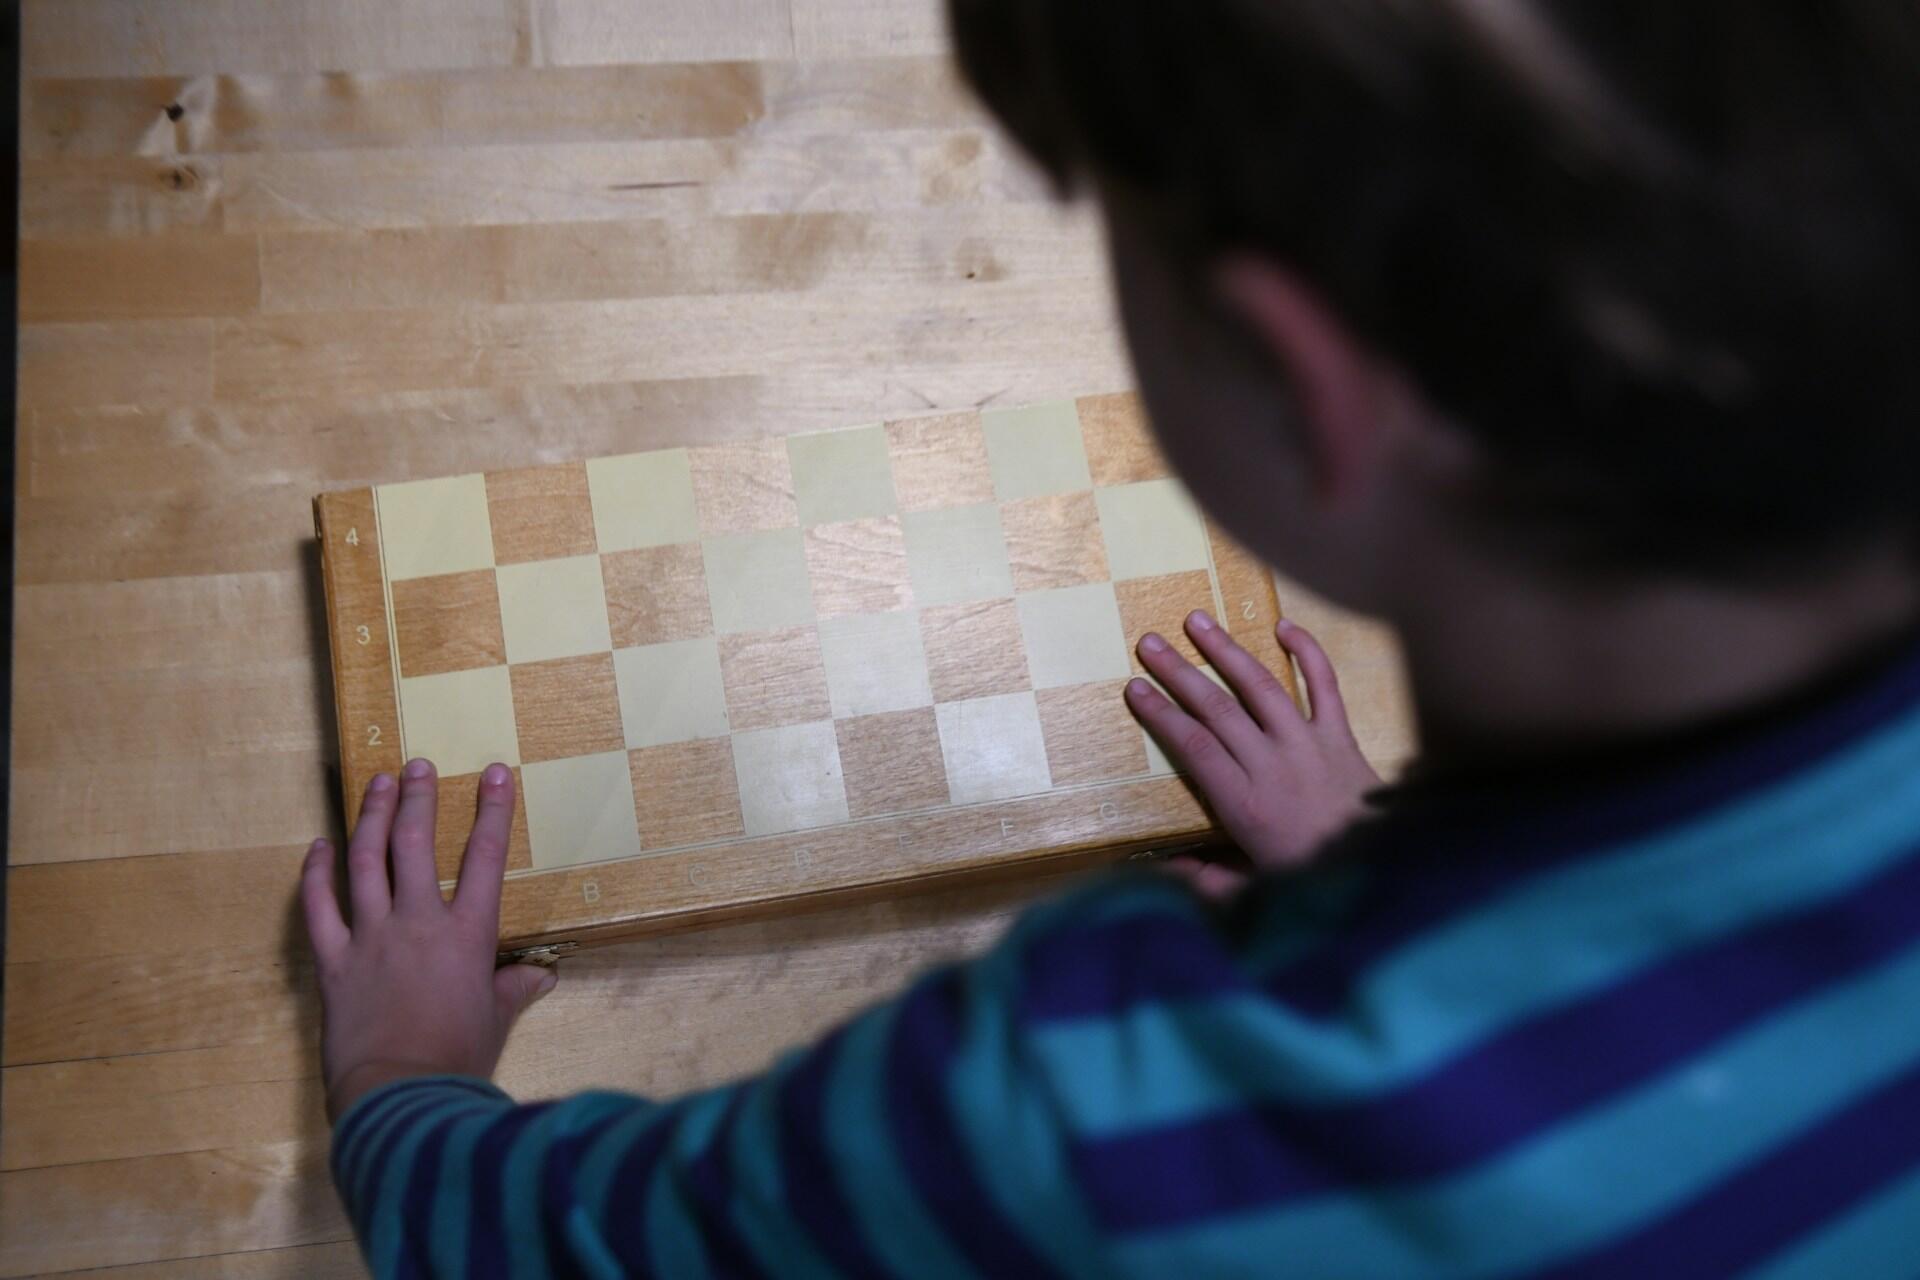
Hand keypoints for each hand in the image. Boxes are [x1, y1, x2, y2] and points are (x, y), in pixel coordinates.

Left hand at [302, 759, 554, 1121]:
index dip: (492, 812)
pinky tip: (319, 847)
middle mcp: (418, 923)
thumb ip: (514, 990)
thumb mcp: (496, 1021)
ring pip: (366, 863)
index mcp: (467, 935)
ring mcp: (371, 938)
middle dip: (418, 800)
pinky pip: (319, 909)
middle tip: (417, 765)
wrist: (399, 1096)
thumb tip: (540, 977)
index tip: (494, 773)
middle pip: (415, 845)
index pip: (485, 859)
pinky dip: (317, 875)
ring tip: (376, 784)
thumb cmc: (457, 1060)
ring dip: (371, 819)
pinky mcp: (335, 962)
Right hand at [1125, 613, 1378, 896]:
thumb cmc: (1313, 880)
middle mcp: (1273, 766)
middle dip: (1180, 673)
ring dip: (1227, 652)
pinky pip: (1324, 686)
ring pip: (1261, 688)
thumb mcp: (1254, 892)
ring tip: (1198, 620)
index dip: (1161, 715)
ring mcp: (1308, 746)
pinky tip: (1284, 626)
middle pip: (1218, 710)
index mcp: (1245, 804)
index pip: (1194, 748)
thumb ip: (1208, 881)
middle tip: (1149, 643)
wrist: (1383, 870)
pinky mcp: (1340, 737)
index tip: (1134, 689)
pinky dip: (1307, 653)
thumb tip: (1166, 870)